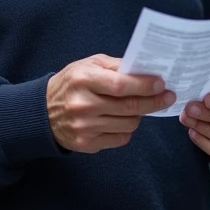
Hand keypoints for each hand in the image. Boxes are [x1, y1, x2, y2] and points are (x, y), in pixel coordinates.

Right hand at [47, 54, 174, 152]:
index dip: (144, 86)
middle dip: (153, 102)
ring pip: (128, 124)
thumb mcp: (88, 65)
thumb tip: (145, 70)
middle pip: (128, 107)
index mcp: (83, 80)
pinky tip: (121, 120)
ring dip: (139, 115)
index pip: (120, 85)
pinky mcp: (86, 144)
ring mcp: (84, 127)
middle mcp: (83, 105)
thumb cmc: (71, 83)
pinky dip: (127, 129)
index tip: (161, 84)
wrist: (42, 112)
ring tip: (138, 106)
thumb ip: (115, 66)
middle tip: (168, 97)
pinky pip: (120, 138)